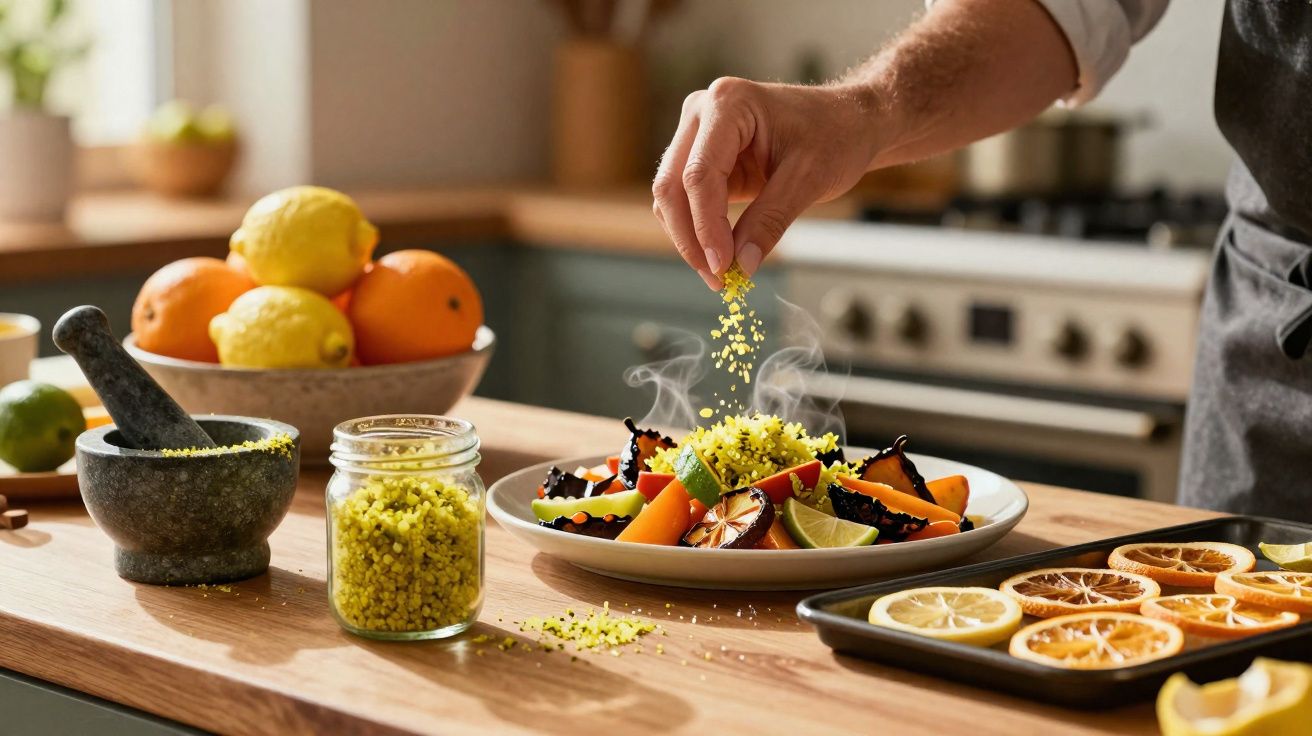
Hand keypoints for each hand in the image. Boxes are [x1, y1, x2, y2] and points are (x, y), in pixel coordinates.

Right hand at [652, 77, 879, 288]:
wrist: (848, 121)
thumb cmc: (835, 136)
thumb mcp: (809, 179)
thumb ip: (770, 220)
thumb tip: (741, 265)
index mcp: (728, 103)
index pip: (699, 174)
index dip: (706, 225)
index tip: (723, 267)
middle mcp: (702, 112)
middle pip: (672, 185)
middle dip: (690, 237)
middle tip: (718, 279)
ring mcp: (697, 133)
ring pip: (671, 197)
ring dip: (689, 239)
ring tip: (722, 274)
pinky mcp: (702, 157)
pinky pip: (686, 200)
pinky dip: (698, 231)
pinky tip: (721, 256)